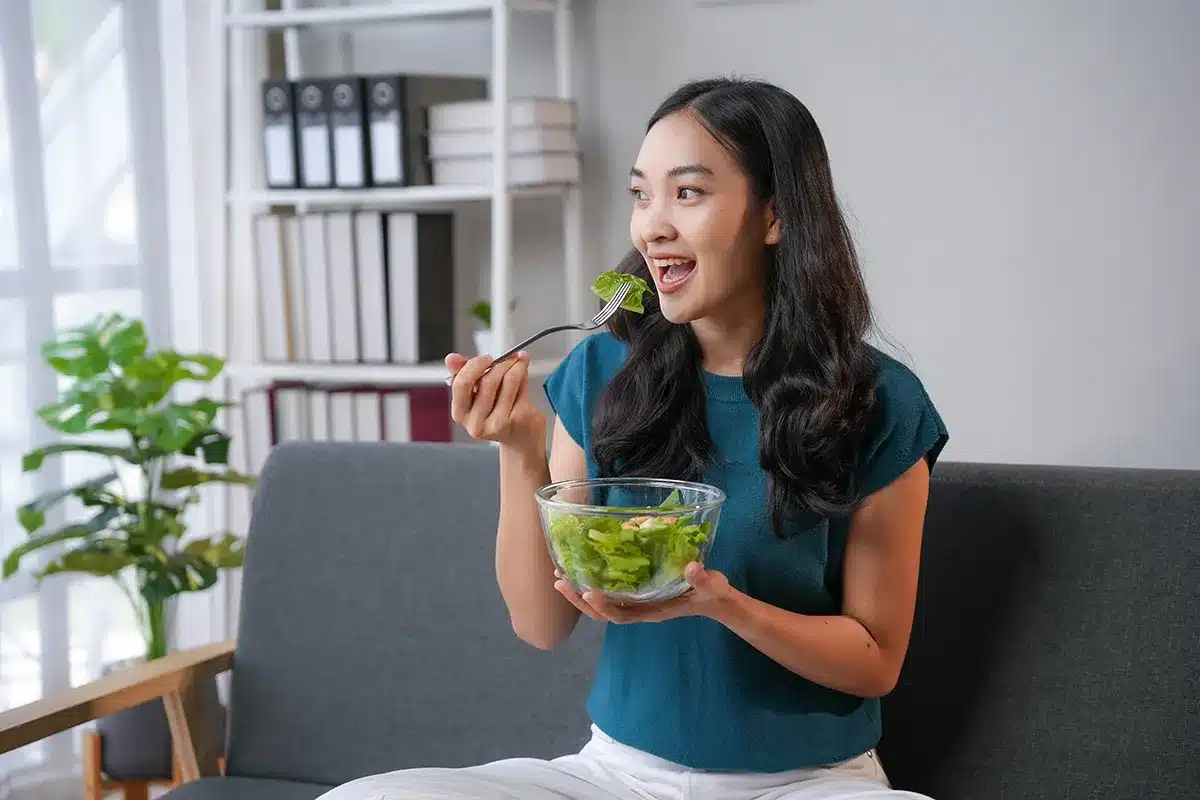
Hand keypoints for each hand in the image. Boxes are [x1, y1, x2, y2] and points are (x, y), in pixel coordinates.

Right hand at [446, 351, 544, 449]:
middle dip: (500, 364)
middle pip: (488, 381)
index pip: (461, 384)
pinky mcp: (519, 420)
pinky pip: (521, 387)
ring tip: (519, 362)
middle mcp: (476, 423)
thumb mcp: (477, 395)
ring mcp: (498, 423)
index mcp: (460, 414)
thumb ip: (464, 374)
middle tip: (509, 358)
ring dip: (516, 366)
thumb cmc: (496, 413)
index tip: (487, 358)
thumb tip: (451, 358)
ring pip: (508, 381)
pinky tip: (524, 373)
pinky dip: (524, 375)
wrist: (520, 439)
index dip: (475, 365)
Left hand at [553, 562, 734, 623]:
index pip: (622, 616)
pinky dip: (593, 583)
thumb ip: (701, 578)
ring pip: (602, 604)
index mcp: (653, 611)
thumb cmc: (711, 593)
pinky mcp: (636, 591)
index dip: (604, 607)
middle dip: (581, 600)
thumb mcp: (711, 586)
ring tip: (561, 577)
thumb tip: (691, 566)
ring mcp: (636, 602)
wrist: (713, 598)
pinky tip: (582, 569)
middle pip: (603, 613)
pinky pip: (609, 591)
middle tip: (561, 582)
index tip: (589, 592)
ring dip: (580, 593)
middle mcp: (640, 609)